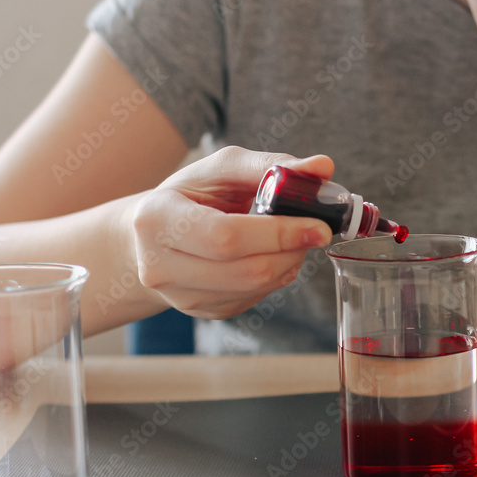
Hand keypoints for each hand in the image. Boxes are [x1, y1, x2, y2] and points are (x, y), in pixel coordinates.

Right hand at [129, 146, 334, 319]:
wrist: (153, 234)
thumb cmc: (190, 195)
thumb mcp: (221, 169)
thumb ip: (271, 165)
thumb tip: (323, 167)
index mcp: (157, 220)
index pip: (226, 237)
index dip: (279, 234)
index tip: (317, 225)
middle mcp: (160, 266)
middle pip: (246, 270)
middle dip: (292, 250)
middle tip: (315, 231)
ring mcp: (180, 296)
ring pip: (255, 288)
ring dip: (288, 264)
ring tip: (291, 239)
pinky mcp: (201, 311)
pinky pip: (253, 299)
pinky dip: (274, 277)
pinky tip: (270, 256)